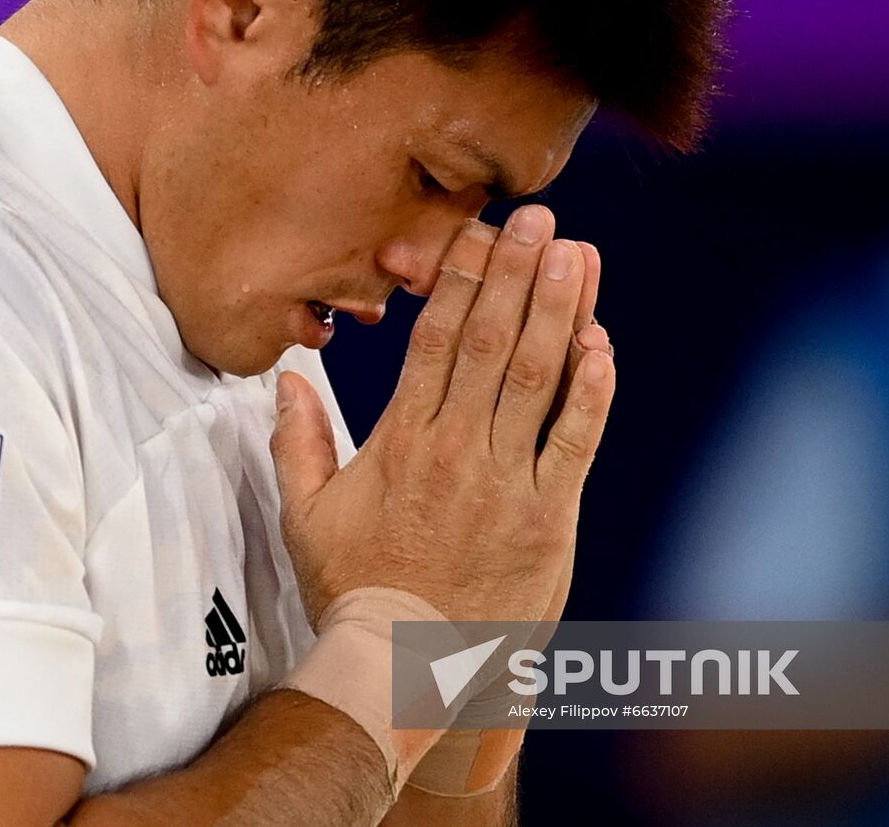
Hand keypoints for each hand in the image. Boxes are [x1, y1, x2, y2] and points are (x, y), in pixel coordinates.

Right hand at [270, 205, 614, 624]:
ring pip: (536, 380)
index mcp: (401, 441)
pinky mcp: (549, 518)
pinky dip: (593, 391)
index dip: (464, 281)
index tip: (483, 234)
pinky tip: (602, 342)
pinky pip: (576, 442)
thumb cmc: (355, 591)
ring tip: (576, 256)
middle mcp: (455, 450)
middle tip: (541, 221)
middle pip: (490, 343)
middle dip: (518, 275)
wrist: (404, 667)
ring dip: (559, 311)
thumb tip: (286, 378)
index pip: (436, 341)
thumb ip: (297, 443)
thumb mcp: (305, 517)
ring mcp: (506, 482)